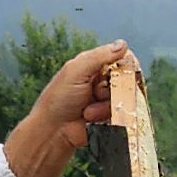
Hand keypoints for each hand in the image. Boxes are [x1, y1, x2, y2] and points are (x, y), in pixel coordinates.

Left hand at [4, 40, 128, 176]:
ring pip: (122, 97)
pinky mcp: (105, 116)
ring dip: (105, 105)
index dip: (123, 65)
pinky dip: (105, 116)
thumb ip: (100, 57)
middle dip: (113, 88)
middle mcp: (98, 80)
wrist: (52, 132)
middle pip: (123, 79)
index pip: (117, 58)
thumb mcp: (77, 71)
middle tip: (98, 93)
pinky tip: (91, 119)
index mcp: (90, 65)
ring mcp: (102, 99)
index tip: (123, 73)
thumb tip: (123, 44)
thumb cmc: (59, 99)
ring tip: (88, 111)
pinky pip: (119, 113)